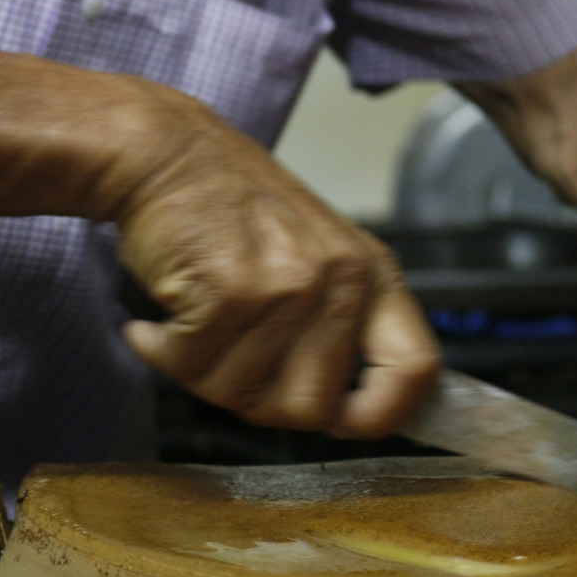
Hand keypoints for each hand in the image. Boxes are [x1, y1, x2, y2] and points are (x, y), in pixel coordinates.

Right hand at [108, 89, 439, 436]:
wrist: (167, 153)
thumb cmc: (234, 211)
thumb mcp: (316, 256)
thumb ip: (339, 326)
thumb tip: (347, 415)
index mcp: (373, 275)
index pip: (416, 370)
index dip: (382, 416)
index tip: (341, 423)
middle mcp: (342, 279)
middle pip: (311, 408)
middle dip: (256, 398)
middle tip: (226, 355)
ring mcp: (289, 284)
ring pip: (243, 396)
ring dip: (200, 370)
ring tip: (193, 320)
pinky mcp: (230, 289)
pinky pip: (191, 367)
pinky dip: (162, 351)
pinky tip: (160, 319)